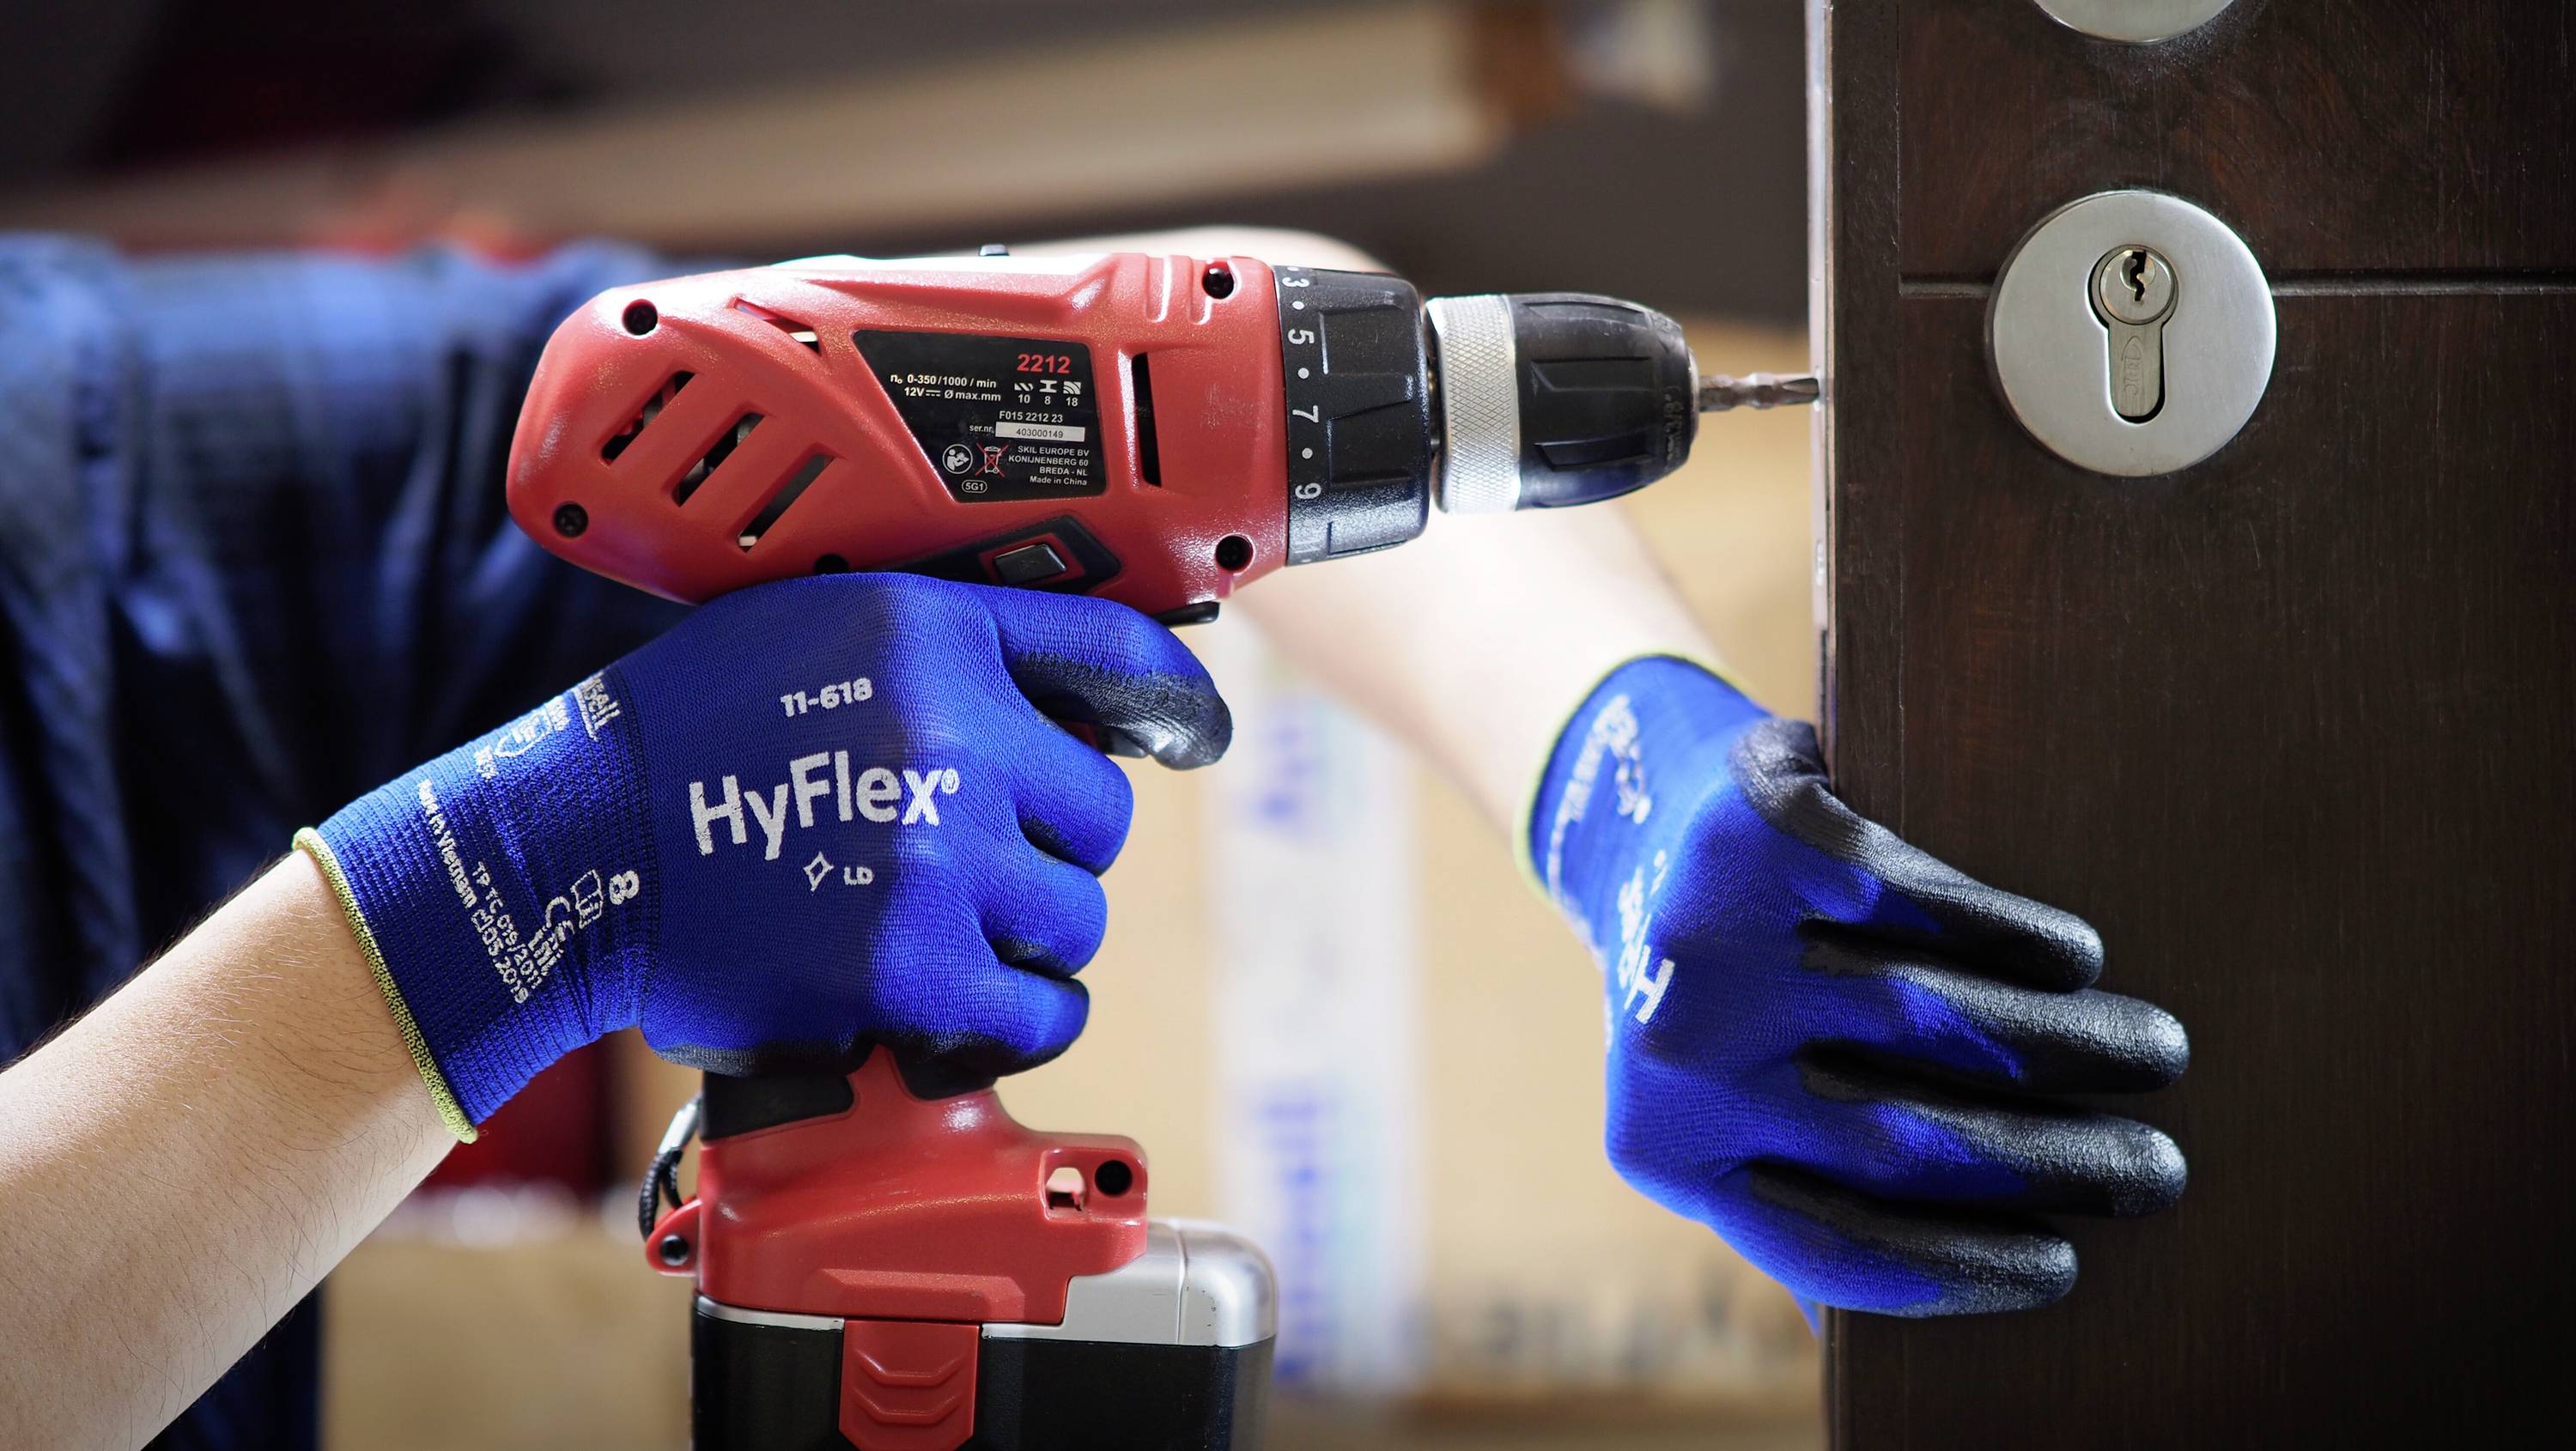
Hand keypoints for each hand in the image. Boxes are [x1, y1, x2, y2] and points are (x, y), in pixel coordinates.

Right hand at [301, 573, 1227, 1134]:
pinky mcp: (913, 966)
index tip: (1199, 737)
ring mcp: (937, 854)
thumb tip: (1064, 705)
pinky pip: (1040, 1007)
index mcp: (933, 633)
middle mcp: (951, 733)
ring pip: (1072, 915)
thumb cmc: (682, 744)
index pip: (1116, 653)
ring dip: (1028, 936)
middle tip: (976, 865)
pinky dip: (1015, 1017)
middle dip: (1055, 845)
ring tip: (942, 933)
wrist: (571, 850)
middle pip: (1101, 812)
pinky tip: (963, 1005)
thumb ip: (939, 653)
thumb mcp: (811, 630)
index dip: (1179, 705)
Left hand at [1529, 656, 2185, 1316]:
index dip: (1966, 1270)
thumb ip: (1797, 1217)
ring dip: (2064, 1044)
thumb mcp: (1718, 1123)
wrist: (1626, 828)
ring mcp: (1708, 942)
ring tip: (2151, 1055)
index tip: (2067, 1267)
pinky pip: (1913, 899)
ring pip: (1930, 1014)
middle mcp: (1679, 1056)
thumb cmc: (1717, 1008)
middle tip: (2157, 1171)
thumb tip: (1901, 1381)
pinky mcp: (1753, 836)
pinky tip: (2074, 956)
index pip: (1836, 1249)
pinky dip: (2010, 933)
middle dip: (2060, 1162)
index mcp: (1672, 1152)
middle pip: (1907, 1139)